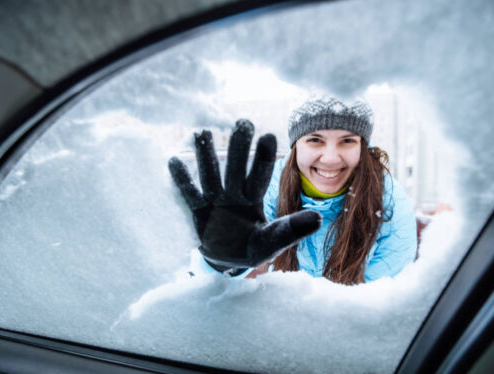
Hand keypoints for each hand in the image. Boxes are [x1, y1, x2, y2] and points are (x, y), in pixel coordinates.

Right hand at [168, 120, 320, 273]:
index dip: (264, 157)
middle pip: (236, 168)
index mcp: (254, 200)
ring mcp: (215, 202)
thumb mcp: (273, 242)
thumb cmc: (253, 249)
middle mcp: (235, 195)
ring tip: (202, 133)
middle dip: (239, 148)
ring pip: (211, 175)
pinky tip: (174, 159)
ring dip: (207, 155)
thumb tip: (319, 217)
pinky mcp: (198, 212)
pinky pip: (189, 193)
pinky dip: (182, 179)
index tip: (269, 136)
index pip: (260, 175)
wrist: (229, 263)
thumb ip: (292, 230)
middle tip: (242, 123)